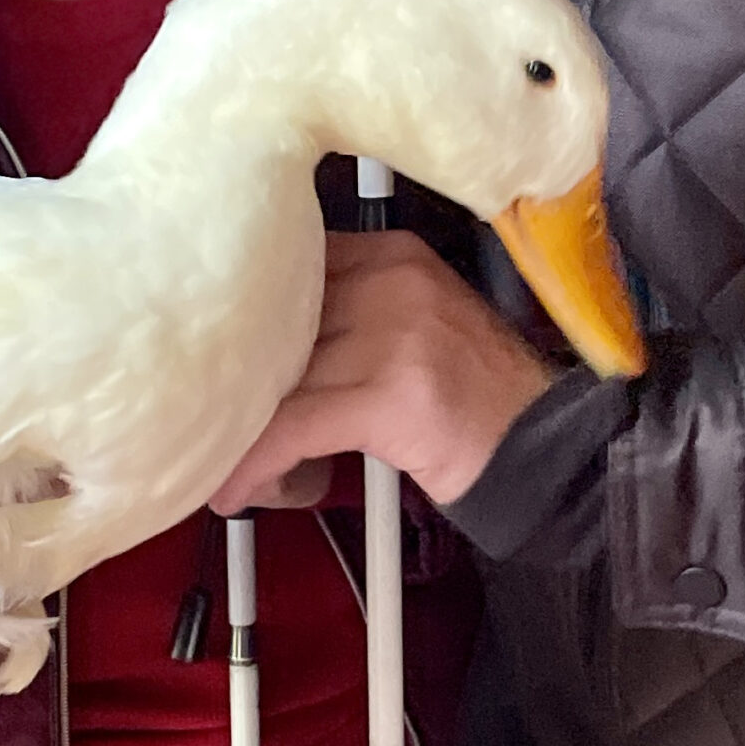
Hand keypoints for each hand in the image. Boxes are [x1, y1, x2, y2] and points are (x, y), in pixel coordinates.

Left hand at [211, 231, 553, 511]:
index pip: (290, 268)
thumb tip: (255, 337)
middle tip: (202, 423)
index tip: (209, 358)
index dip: (242, 320)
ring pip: (277, 379)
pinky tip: (237, 491)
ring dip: (236, 433)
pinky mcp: (391, 395)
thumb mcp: (414, 322)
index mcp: (393, 254)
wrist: (542, 443)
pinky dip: (255, 465)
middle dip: (232, 382)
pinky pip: (294, 428)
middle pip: (276, 323)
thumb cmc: (471, 393)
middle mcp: (393, 279)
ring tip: (216, 467)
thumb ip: (348, 309)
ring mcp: (395, 334)